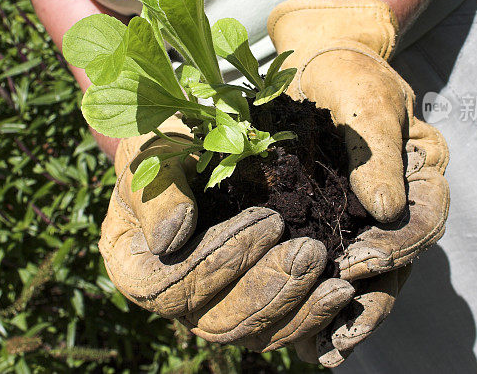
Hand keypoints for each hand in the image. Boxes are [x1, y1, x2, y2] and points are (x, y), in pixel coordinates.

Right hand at [98, 118, 355, 348]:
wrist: (198, 144)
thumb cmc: (168, 142)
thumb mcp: (154, 154)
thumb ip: (158, 193)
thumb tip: (172, 240)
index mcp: (134, 267)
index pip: (167, 287)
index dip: (216, 262)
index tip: (268, 221)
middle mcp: (171, 298)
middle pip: (215, 321)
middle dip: (267, 289)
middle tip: (310, 252)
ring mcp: (212, 307)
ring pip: (252, 334)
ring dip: (296, 308)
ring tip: (336, 283)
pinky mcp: (250, 307)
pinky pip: (278, 329)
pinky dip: (311, 316)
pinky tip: (341, 294)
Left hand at [268, 0, 449, 365]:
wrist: (319, 67)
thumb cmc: (349, 78)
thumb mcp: (367, 103)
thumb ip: (377, 150)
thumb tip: (384, 210)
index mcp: (422, 176)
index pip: (424, 222)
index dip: (396, 249)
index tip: (355, 263)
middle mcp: (401, 205)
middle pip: (400, 265)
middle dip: (370, 299)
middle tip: (336, 328)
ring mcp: (367, 220)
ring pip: (369, 277)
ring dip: (345, 314)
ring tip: (318, 349)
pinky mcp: (330, 226)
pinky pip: (332, 269)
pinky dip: (320, 300)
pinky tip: (300, 334)